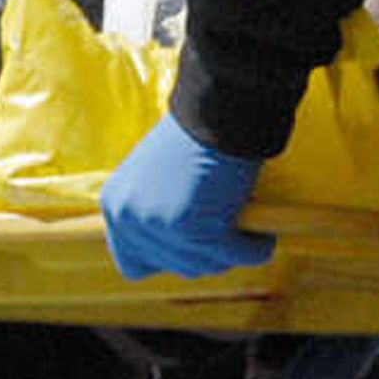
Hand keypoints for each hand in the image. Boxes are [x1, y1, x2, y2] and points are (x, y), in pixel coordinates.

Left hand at [100, 113, 273, 279]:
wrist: (215, 112)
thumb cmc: (193, 137)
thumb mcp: (155, 180)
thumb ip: (156, 212)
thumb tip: (176, 249)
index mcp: (115, 206)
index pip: (132, 264)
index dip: (165, 260)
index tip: (191, 249)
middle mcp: (130, 220)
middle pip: (175, 266)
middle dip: (206, 255)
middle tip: (229, 237)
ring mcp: (160, 227)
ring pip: (205, 265)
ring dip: (230, 254)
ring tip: (248, 236)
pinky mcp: (195, 231)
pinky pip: (234, 255)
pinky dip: (254, 249)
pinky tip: (264, 237)